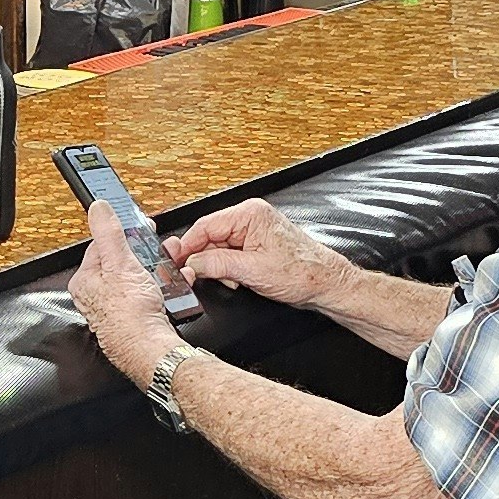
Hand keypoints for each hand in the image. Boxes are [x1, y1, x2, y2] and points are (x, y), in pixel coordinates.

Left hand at [69, 202, 178, 370]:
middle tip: (159, 248)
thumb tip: (97, 208)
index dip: (122, 235)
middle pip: (122, 262)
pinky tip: (172, 287)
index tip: (138, 227)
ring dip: (158, 269)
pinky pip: (149, 295)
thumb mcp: (119, 262)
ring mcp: (116, 309)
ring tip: (170, 266)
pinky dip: (163, 288)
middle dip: (145, 253)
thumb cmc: (129, 314)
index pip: (101, 246)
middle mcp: (97, 296)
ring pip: (139, 278)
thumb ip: (108, 232)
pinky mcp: (135, 318)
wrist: (149, 349)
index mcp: (85, 280)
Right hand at [165, 197, 344, 309]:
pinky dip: (228, 268)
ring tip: (232, 280)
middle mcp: (251, 217)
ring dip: (218, 266)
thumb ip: (215, 264)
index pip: (204, 226)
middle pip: (209, 236)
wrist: (326, 284)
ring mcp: (254, 230)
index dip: (186, 246)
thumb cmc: (302, 272)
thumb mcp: (250, 270)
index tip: (173, 262)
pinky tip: (238, 279)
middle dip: (204, 259)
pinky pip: (230, 253)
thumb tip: (190, 264)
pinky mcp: (257, 244)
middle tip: (195, 277)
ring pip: (218, 247)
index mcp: (249, 214)